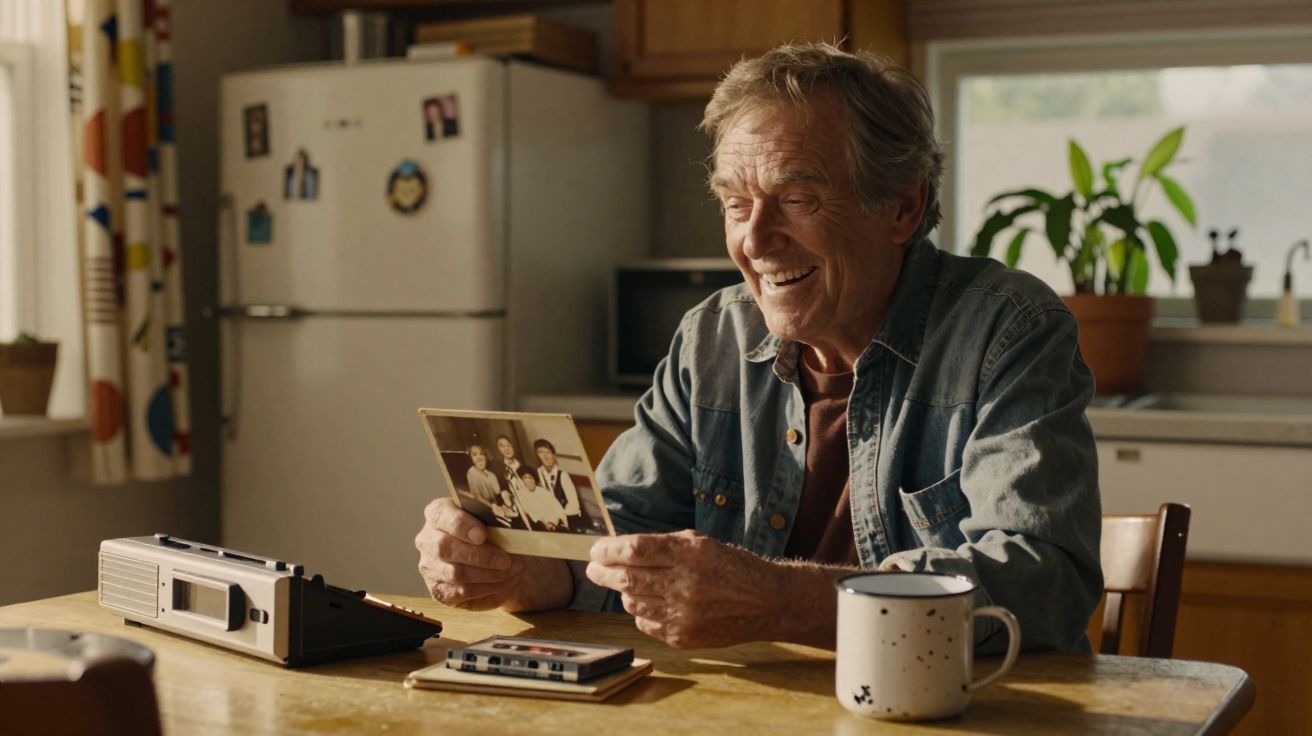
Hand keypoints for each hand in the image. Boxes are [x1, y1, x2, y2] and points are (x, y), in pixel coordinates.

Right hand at [415, 498, 573, 611]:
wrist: (492, 557)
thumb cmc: (491, 532)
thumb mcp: (492, 520)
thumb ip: (495, 519)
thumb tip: (515, 526)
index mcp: (437, 513)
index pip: (440, 515)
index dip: (461, 526)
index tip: (482, 535)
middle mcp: (427, 539)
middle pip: (445, 548)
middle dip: (481, 556)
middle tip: (507, 560)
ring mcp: (429, 566)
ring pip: (456, 573)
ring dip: (489, 574)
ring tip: (513, 570)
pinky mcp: (438, 590)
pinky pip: (461, 592)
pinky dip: (487, 588)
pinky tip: (505, 582)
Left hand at [585, 530, 784, 647]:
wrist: (765, 602)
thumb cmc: (731, 566)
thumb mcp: (700, 543)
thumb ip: (662, 545)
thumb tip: (620, 548)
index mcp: (689, 554)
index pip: (636, 550)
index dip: (609, 550)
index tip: (596, 550)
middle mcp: (685, 584)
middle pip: (627, 578)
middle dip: (603, 572)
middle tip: (593, 568)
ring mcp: (683, 614)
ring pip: (632, 602)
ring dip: (623, 592)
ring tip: (625, 584)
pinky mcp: (683, 637)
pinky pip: (646, 623)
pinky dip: (641, 612)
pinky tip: (649, 603)